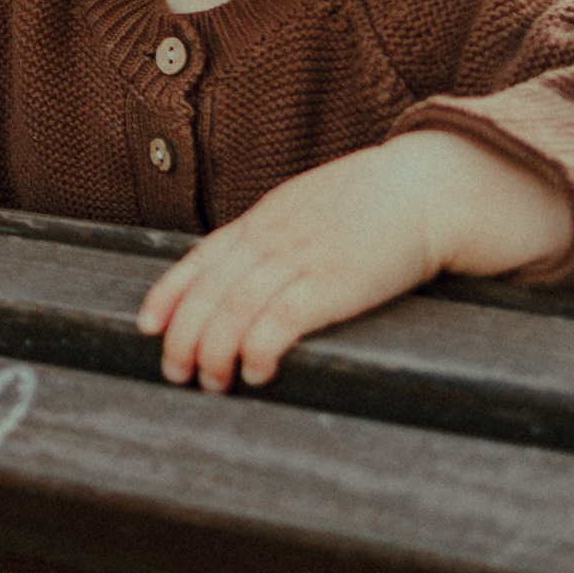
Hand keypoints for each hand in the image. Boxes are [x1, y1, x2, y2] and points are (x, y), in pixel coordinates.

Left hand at [135, 130, 573, 390]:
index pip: (200, 258)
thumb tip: (248, 272)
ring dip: (214, 350)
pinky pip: (283, 318)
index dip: (168, 294)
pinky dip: (259, 346)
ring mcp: (301, 258)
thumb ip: (276, 236)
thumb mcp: (308, 209)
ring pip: (235, 307)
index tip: (147, 326)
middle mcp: (272, 238)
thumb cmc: (371, 206)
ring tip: (210, 382)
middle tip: (175, 372)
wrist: (426, 190)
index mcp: (264, 221)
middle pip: (209, 290)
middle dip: (184, 335)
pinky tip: (254, 371)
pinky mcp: (335, 282)